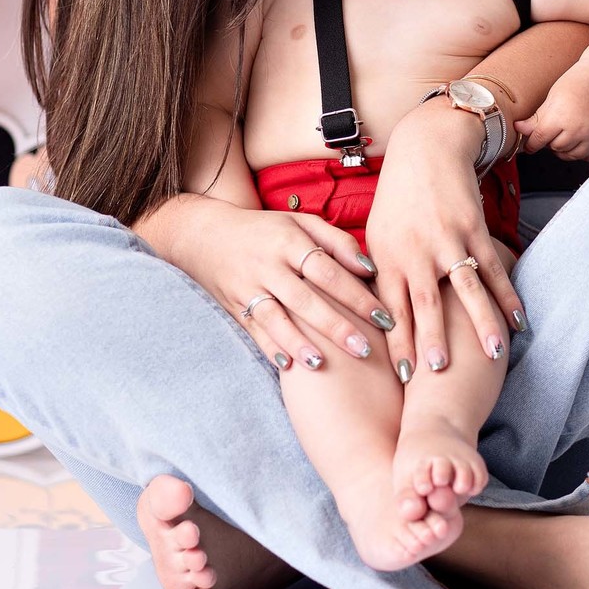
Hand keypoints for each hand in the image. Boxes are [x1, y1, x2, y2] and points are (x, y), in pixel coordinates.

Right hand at [148, 197, 389, 370]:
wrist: (205, 234)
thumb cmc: (265, 229)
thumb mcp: (299, 222)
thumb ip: (337, 242)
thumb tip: (370, 268)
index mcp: (289, 240)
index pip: (328, 270)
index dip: (357, 294)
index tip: (384, 317)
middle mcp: (268, 265)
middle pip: (305, 299)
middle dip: (336, 326)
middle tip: (365, 350)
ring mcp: (249, 287)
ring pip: (275, 318)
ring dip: (299, 342)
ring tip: (322, 363)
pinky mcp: (234, 306)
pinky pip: (254, 330)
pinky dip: (270, 347)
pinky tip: (288, 366)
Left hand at [365, 104, 524, 380]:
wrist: (425, 150)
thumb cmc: (397, 200)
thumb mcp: (376, 236)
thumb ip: (379, 276)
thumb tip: (378, 321)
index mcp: (387, 258)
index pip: (391, 309)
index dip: (398, 343)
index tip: (403, 378)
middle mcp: (416, 251)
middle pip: (425, 302)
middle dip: (432, 339)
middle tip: (437, 375)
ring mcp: (447, 240)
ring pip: (465, 288)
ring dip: (479, 323)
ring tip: (492, 355)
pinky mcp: (473, 229)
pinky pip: (493, 268)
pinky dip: (507, 294)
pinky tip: (520, 320)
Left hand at [517, 63, 588, 159]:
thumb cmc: (580, 83)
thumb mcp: (553, 97)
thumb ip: (537, 118)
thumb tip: (519, 130)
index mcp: (562, 117)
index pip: (540, 139)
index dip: (532, 143)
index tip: (530, 145)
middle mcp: (580, 131)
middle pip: (555, 148)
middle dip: (551, 141)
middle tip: (555, 128)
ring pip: (571, 155)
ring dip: (566, 147)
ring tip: (568, 131)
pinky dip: (583, 151)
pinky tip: (582, 136)